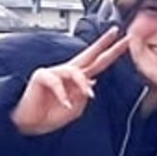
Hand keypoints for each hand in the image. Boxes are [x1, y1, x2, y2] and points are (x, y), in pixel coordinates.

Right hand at [10, 27, 129, 135]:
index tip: (126, 42)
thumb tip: (90, 81)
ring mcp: (54, 72)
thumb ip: (84, 95)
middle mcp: (68, 72)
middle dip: (103, 43)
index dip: (111, 52)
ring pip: (74, 71)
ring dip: (83, 83)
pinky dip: (63, 95)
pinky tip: (65, 105)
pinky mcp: (41, 76)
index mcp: (78, 79)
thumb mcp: (76, 108)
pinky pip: (56, 82)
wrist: (30, 124)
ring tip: (88, 94)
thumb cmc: (51, 115)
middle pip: (89, 54)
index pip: (97, 62)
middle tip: (115, 32)